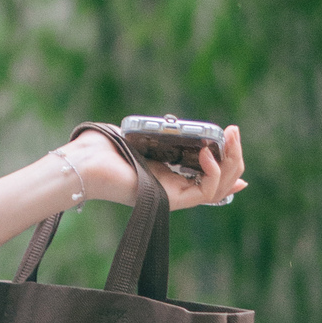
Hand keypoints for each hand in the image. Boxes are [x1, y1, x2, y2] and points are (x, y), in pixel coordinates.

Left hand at [71, 123, 246, 211]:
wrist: (85, 163)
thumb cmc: (104, 148)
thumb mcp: (141, 136)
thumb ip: (160, 134)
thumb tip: (173, 123)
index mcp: (169, 176)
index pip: (208, 178)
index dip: (227, 165)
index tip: (235, 144)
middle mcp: (175, 189)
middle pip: (220, 183)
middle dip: (234, 157)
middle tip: (235, 132)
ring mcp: (174, 196)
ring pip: (218, 189)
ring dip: (231, 163)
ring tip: (230, 138)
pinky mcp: (171, 199)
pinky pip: (205, 192)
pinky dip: (213, 173)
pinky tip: (209, 154)